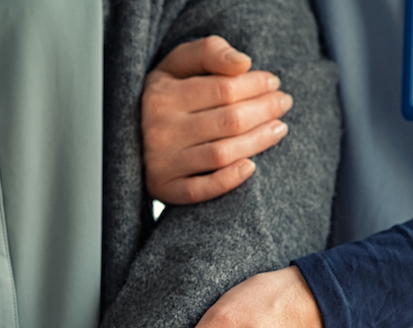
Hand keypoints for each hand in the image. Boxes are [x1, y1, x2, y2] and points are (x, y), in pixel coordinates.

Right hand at [142, 35, 292, 204]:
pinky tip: (251, 167)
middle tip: (284, 104)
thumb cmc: (163, 95)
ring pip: (222, 154)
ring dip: (258, 141)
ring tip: (279, 128)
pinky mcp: (164, 189)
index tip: (273, 82)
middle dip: (264, 110)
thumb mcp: (178, 64)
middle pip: (229, 121)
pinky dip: (229, 180)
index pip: (223, 88)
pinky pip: (201, 190)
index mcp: (162, 95)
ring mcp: (162, 163)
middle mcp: (160, 130)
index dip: (256, 85)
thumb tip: (244, 63)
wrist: (128, 135)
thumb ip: (209, 51)